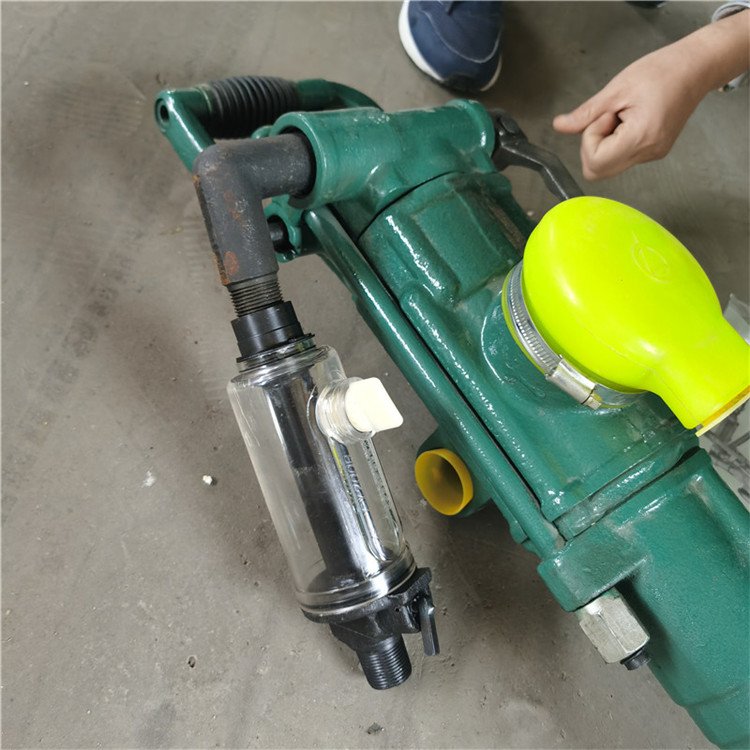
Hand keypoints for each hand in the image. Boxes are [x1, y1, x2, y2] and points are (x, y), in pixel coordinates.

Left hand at [552, 43, 704, 179]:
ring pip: (608, 165)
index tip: (604, 115)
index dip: (590, 139)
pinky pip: (621, 157)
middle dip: (593, 144)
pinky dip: (617, 142)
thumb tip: (559, 126)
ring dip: (605, 142)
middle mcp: (648, 153)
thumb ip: (586, 113)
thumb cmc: (662, 71)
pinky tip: (631, 120)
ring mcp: (652, 155)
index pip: (595, 162)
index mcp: (641, 138)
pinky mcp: (653, 152)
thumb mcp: (616, 89)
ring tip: (623, 115)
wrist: (697, 67)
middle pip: (598, 171)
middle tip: (609, 116)